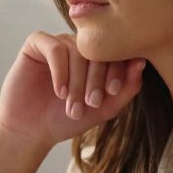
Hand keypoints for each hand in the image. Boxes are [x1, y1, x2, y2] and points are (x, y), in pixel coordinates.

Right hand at [0, 31, 145, 147]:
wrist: (30, 130)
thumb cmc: (66, 119)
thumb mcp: (104, 108)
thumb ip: (127, 88)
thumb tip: (141, 62)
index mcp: (96, 57)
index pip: (115, 52)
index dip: (117, 70)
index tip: (112, 92)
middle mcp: (77, 46)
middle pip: (97, 51)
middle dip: (96, 79)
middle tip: (91, 104)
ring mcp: (57, 42)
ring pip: (76, 51)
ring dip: (76, 81)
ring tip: (72, 105)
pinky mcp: (36, 43)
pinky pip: (54, 48)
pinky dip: (59, 70)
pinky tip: (59, 91)